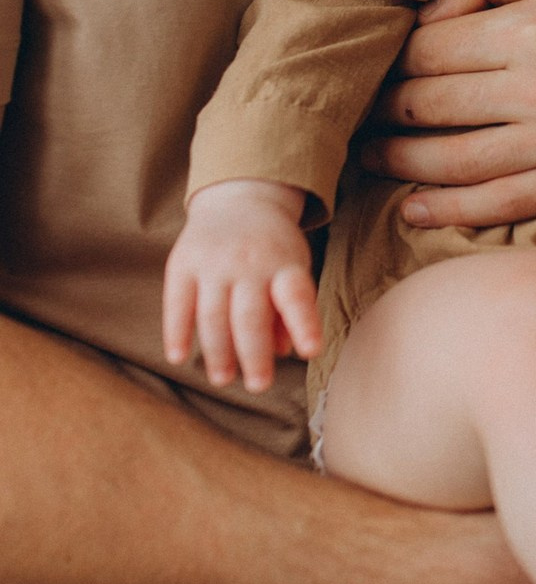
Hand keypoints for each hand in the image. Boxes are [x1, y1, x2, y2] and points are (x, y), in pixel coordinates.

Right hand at [163, 179, 321, 391]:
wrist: (240, 198)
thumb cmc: (273, 249)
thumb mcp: (293, 269)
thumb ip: (291, 310)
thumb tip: (287, 351)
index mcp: (285, 264)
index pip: (297, 296)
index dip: (304, 324)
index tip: (311, 351)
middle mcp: (250, 263)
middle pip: (250, 316)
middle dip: (254, 355)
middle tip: (258, 385)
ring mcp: (214, 262)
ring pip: (213, 315)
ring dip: (217, 352)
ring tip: (223, 379)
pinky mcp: (183, 263)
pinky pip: (177, 302)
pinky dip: (177, 331)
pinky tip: (179, 357)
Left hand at [360, 0, 535, 227]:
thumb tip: (427, 12)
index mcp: (531, 27)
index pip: (425, 51)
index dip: (390, 60)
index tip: (375, 65)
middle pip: (428, 108)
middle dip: (380, 111)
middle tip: (356, 112)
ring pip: (451, 163)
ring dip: (398, 161)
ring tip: (369, 156)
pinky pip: (501, 205)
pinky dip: (448, 212)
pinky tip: (414, 209)